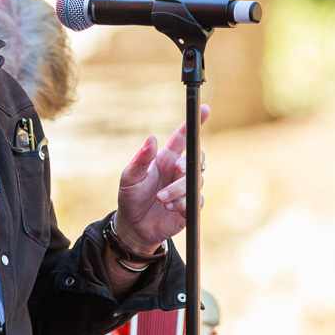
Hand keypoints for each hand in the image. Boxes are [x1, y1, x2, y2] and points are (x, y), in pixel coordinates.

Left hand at [115, 106, 209, 253]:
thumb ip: (140, 159)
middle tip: (178, 170)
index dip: (194, 124)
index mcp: (166, 159)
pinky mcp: (190, 206)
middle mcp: (179, 171)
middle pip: (198, 158)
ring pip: (195, 181)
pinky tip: (169, 207)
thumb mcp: (129, 178)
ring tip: (161, 198)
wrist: (133, 226)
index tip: (205, 109)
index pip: (183, 138)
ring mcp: (186, 188)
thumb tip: (151, 138)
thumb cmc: (130, 197)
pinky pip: (196, 201)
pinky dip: (182, 203)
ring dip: (178, 189)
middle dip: (191, 163)